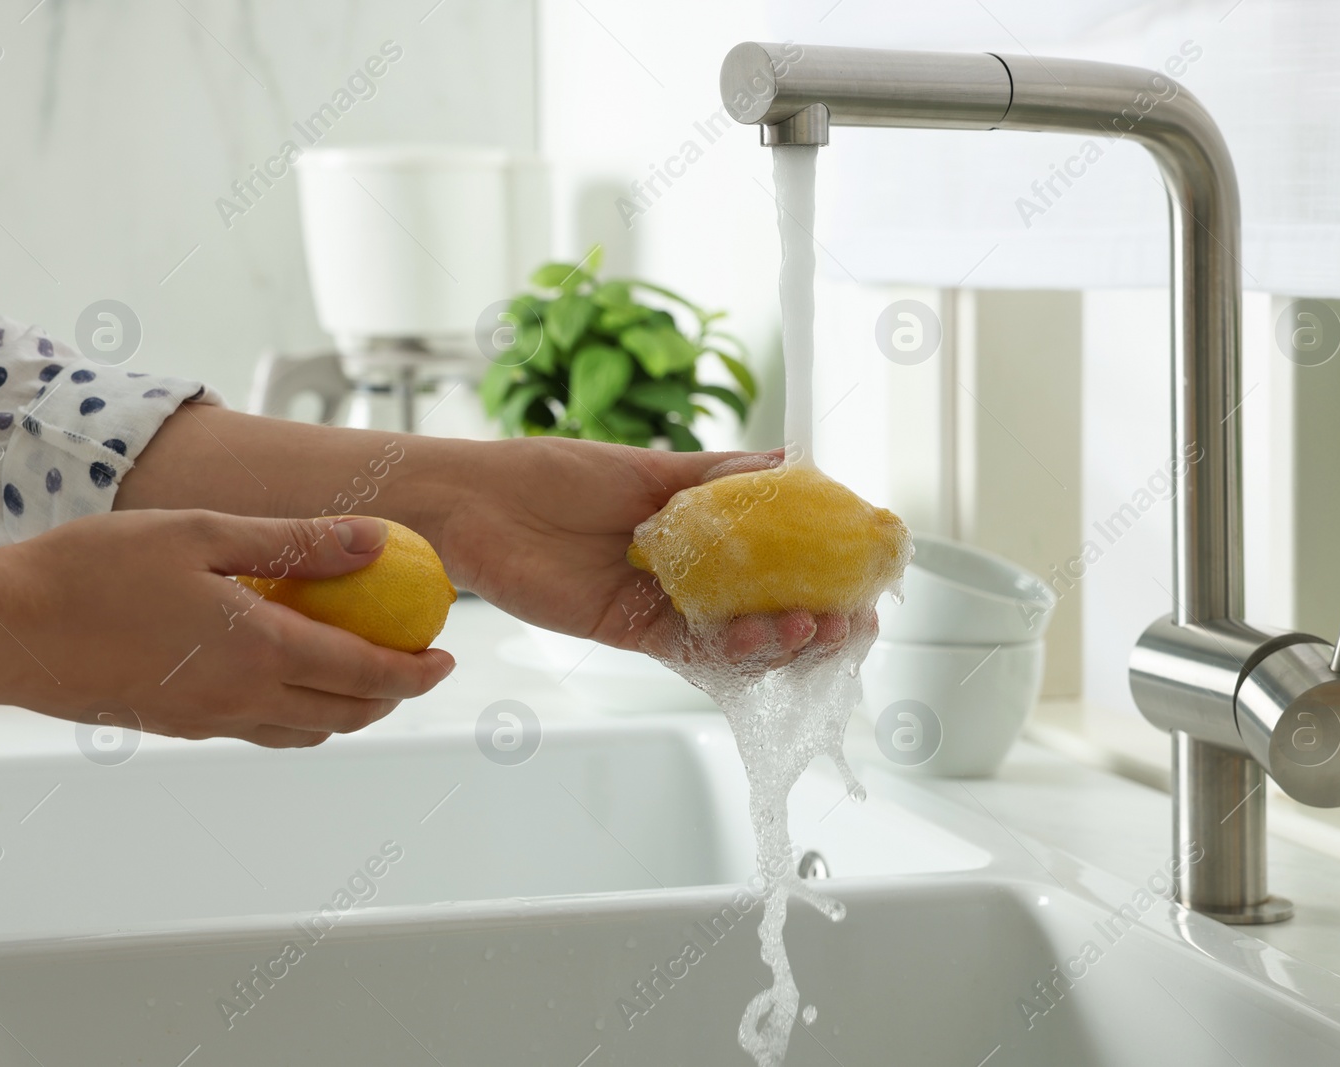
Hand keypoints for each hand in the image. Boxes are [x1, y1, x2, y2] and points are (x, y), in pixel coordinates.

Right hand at [0, 511, 453, 745]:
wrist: (9, 629)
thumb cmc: (99, 569)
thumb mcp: (208, 534)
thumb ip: (299, 542)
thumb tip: (377, 540)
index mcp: (261, 653)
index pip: (368, 675)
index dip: (418, 672)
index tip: (448, 658)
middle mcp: (243, 699)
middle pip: (346, 714)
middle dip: (395, 696)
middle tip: (419, 666)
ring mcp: (209, 720)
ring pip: (305, 730)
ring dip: (349, 710)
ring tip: (366, 675)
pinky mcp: (177, 725)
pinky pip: (260, 729)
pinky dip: (298, 713)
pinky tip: (290, 678)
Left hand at [433, 437, 861, 667]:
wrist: (479, 502)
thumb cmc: (554, 474)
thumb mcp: (650, 467)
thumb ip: (720, 475)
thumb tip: (791, 462)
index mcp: (692, 531)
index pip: (771, 557)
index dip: (817, 569)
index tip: (860, 572)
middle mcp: (683, 574)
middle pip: (762, 605)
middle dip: (813, 617)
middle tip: (852, 618)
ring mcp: (659, 605)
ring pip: (733, 636)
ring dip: (781, 638)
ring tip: (815, 628)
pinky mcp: (629, 631)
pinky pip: (689, 651)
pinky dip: (730, 649)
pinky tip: (763, 638)